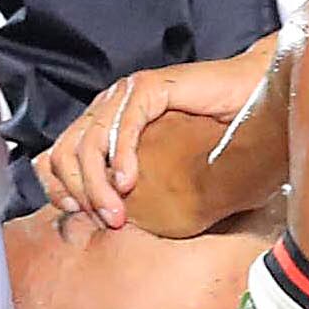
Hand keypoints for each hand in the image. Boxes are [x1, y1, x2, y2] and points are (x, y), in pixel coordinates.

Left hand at [38, 49, 275, 233]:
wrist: (251, 97)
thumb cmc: (214, 136)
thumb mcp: (164, 171)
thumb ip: (133, 186)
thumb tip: (104, 221)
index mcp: (103, 124)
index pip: (56, 155)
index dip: (57, 187)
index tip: (79, 215)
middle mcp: (108, 106)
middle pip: (65, 151)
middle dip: (80, 193)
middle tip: (108, 221)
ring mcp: (125, 95)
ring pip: (89, 143)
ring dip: (98, 184)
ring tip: (118, 213)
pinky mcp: (149, 87)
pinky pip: (122, 125)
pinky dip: (120, 157)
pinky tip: (130, 182)